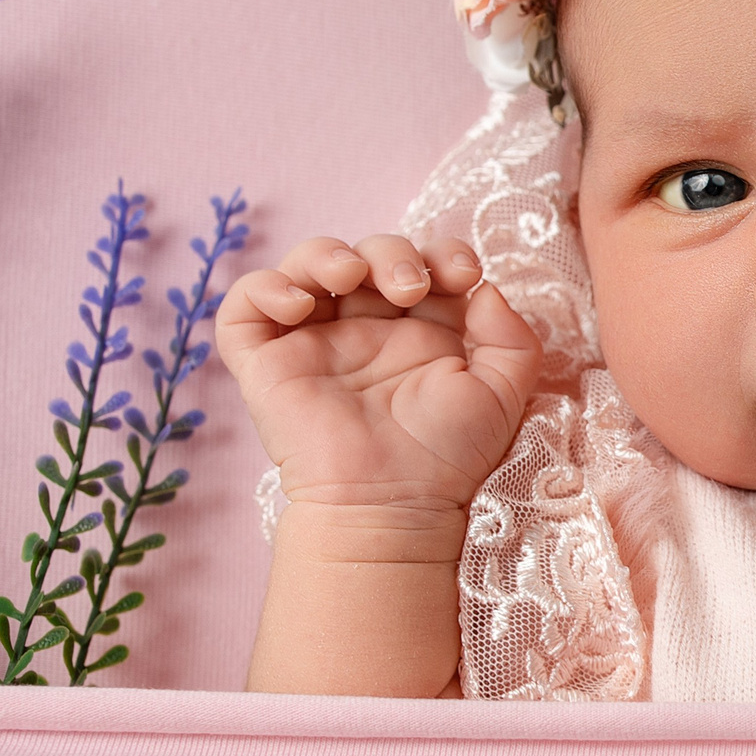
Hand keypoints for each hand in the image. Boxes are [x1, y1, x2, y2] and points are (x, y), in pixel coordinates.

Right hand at [218, 234, 540, 514]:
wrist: (392, 502)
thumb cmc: (448, 456)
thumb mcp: (502, 392)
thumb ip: (511, 336)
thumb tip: (484, 288)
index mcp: (420, 330)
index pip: (424, 264)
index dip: (442, 252)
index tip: (464, 274)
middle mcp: (366, 329)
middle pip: (367, 254)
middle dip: (391, 253)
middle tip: (409, 289)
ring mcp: (315, 342)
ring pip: (305, 265)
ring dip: (327, 253)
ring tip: (351, 275)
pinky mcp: (266, 363)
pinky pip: (244, 307)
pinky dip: (264, 288)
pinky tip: (300, 305)